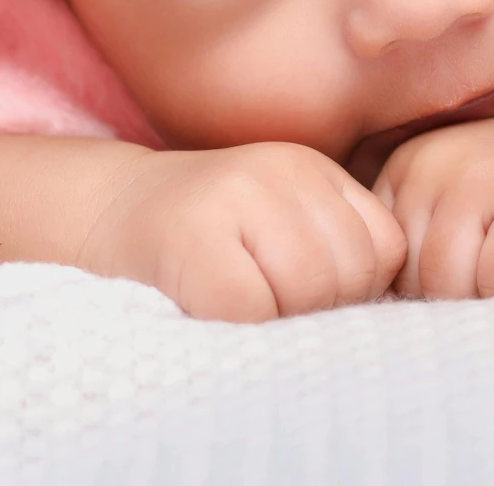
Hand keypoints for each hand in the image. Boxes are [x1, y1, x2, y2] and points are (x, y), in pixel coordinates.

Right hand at [77, 142, 406, 321]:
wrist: (107, 213)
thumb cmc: (204, 237)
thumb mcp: (277, 222)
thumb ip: (333, 247)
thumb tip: (386, 314)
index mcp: (310, 167)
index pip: (384, 247)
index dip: (358, 290)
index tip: (308, 294)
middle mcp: (278, 170)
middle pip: (349, 272)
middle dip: (320, 310)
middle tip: (268, 305)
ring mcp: (234, 197)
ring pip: (308, 290)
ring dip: (279, 319)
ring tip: (242, 305)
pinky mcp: (193, 238)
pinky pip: (252, 308)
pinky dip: (239, 326)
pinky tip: (212, 308)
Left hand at [373, 102, 493, 299]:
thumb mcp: (472, 215)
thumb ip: (425, 255)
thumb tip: (387, 327)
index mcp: (404, 169)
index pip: (382, 272)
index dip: (432, 294)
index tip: (483, 270)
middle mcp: (430, 164)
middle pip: (415, 287)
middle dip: (466, 303)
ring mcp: (481, 177)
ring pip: (454, 292)